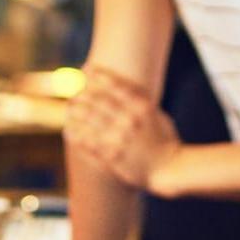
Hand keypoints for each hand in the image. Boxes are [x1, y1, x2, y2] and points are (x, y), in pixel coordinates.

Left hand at [65, 67, 182, 195]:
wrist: (170, 170)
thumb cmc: (165, 140)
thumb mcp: (157, 115)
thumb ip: (140, 102)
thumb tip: (118, 86)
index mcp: (142, 107)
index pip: (115, 85)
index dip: (98, 75)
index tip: (86, 69)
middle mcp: (130, 120)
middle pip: (98, 100)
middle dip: (82, 92)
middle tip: (72, 90)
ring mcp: (120, 139)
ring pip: (89, 120)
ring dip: (75, 112)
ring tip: (68, 108)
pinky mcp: (112, 157)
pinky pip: (88, 143)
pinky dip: (77, 135)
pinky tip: (69, 130)